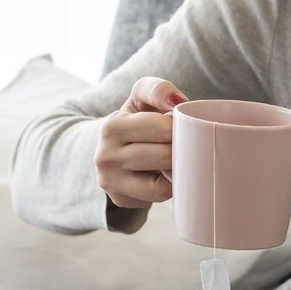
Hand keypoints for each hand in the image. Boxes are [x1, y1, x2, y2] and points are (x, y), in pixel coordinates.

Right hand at [95, 76, 189, 208]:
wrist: (111, 148)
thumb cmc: (136, 120)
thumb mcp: (140, 97)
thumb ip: (158, 90)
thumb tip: (178, 102)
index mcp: (112, 127)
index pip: (162, 128)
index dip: (179, 127)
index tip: (180, 126)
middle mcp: (105, 156)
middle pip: (164, 156)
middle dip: (181, 149)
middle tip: (184, 143)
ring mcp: (111, 182)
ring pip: (161, 185)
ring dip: (176, 171)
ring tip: (176, 158)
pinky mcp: (120, 200)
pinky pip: (157, 198)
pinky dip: (168, 187)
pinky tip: (165, 174)